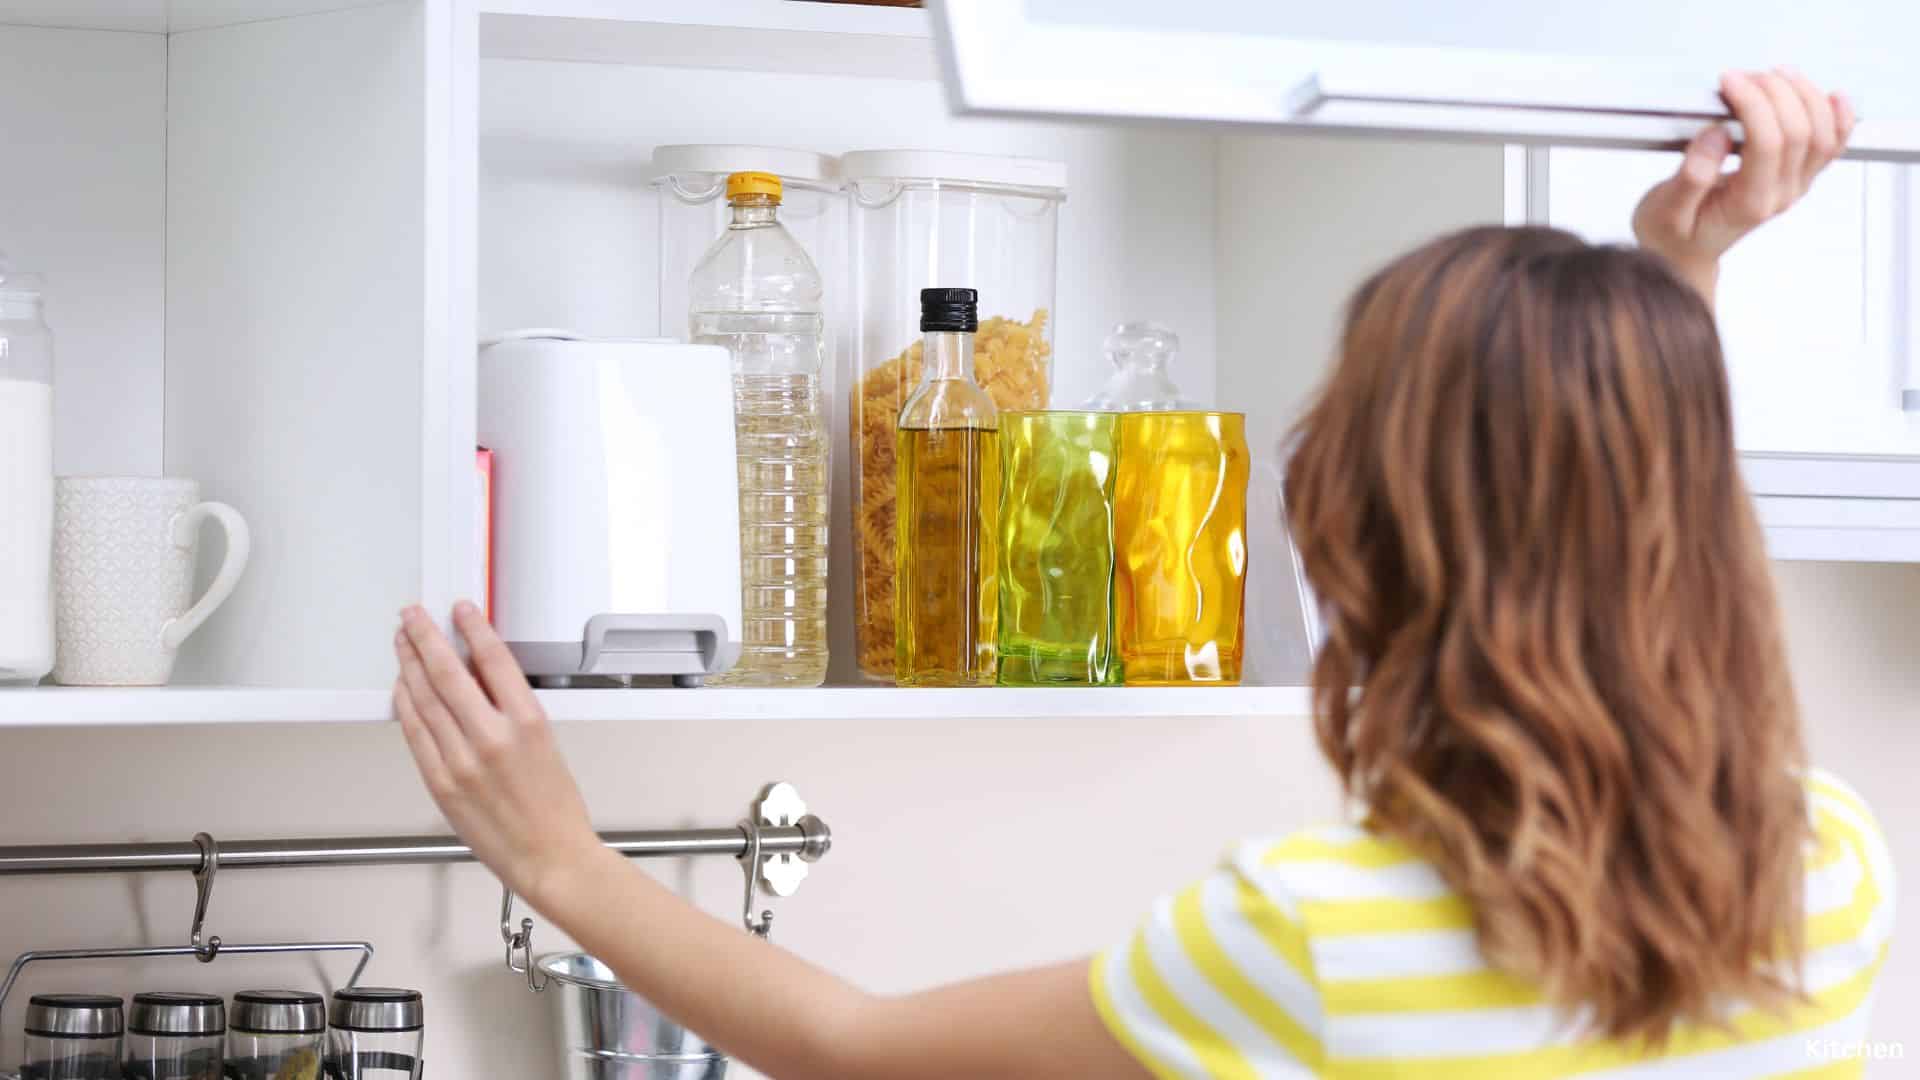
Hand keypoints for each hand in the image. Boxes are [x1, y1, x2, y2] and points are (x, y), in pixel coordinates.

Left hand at [393, 601, 609, 908]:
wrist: (551, 858)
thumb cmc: (556, 809)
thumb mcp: (547, 745)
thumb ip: (510, 710)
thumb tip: (477, 676)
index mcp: (529, 723)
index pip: (493, 659)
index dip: (472, 627)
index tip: (460, 610)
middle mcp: (492, 738)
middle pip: (448, 672)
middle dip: (426, 637)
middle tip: (413, 616)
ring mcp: (462, 762)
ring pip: (425, 699)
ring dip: (409, 664)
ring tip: (402, 642)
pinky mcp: (441, 783)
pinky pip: (415, 733)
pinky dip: (405, 705)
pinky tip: (402, 687)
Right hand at [1633, 68, 1855, 303]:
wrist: (1684, 256)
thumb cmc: (1671, 235)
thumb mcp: (1664, 211)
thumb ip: (1690, 175)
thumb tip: (1715, 134)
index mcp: (1749, 203)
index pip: (1769, 143)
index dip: (1753, 103)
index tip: (1729, 81)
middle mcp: (1780, 195)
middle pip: (1800, 132)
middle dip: (1775, 92)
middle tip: (1744, 76)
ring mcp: (1794, 186)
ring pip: (1822, 133)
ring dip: (1805, 96)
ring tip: (1775, 76)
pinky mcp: (1797, 177)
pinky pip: (1831, 146)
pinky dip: (1839, 117)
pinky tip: (1834, 95)